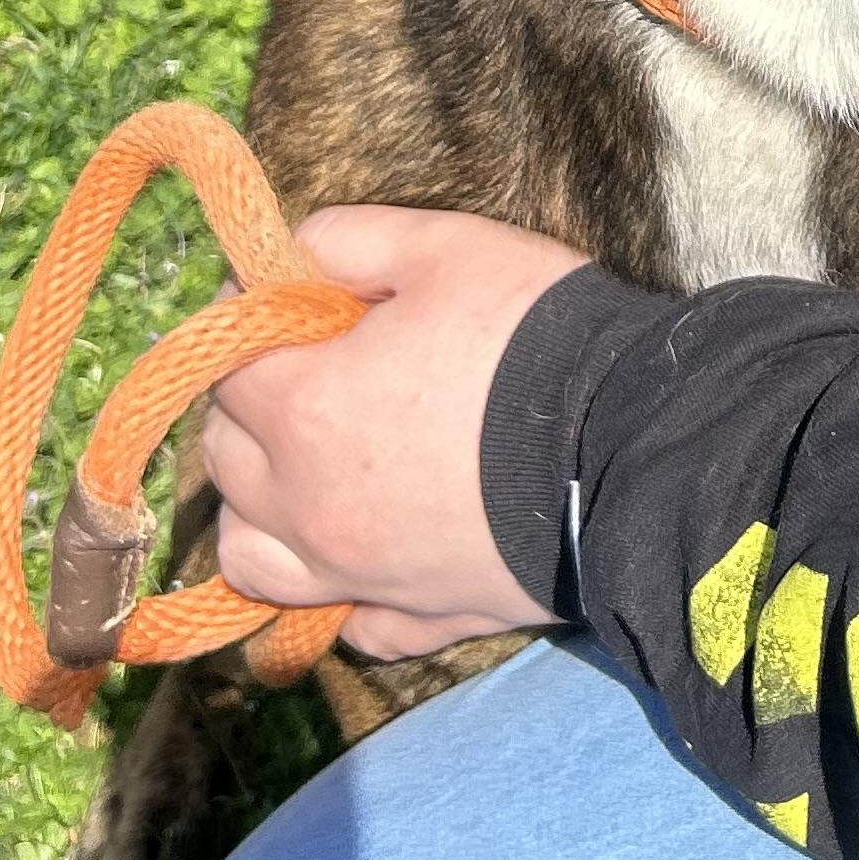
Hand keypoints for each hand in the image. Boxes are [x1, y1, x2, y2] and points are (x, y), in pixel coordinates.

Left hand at [204, 205, 581, 659]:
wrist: (635, 451)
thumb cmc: (534, 338)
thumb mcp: (446, 247)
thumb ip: (348, 239)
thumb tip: (291, 255)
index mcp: (302, 409)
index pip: (223, 365)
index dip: (251, 323)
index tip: (298, 303)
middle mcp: (307, 506)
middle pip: (226, 459)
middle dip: (254, 409)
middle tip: (320, 373)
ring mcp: (357, 574)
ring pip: (252, 557)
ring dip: (264, 513)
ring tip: (316, 476)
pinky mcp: (416, 618)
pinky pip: (346, 620)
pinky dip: (341, 590)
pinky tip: (373, 553)